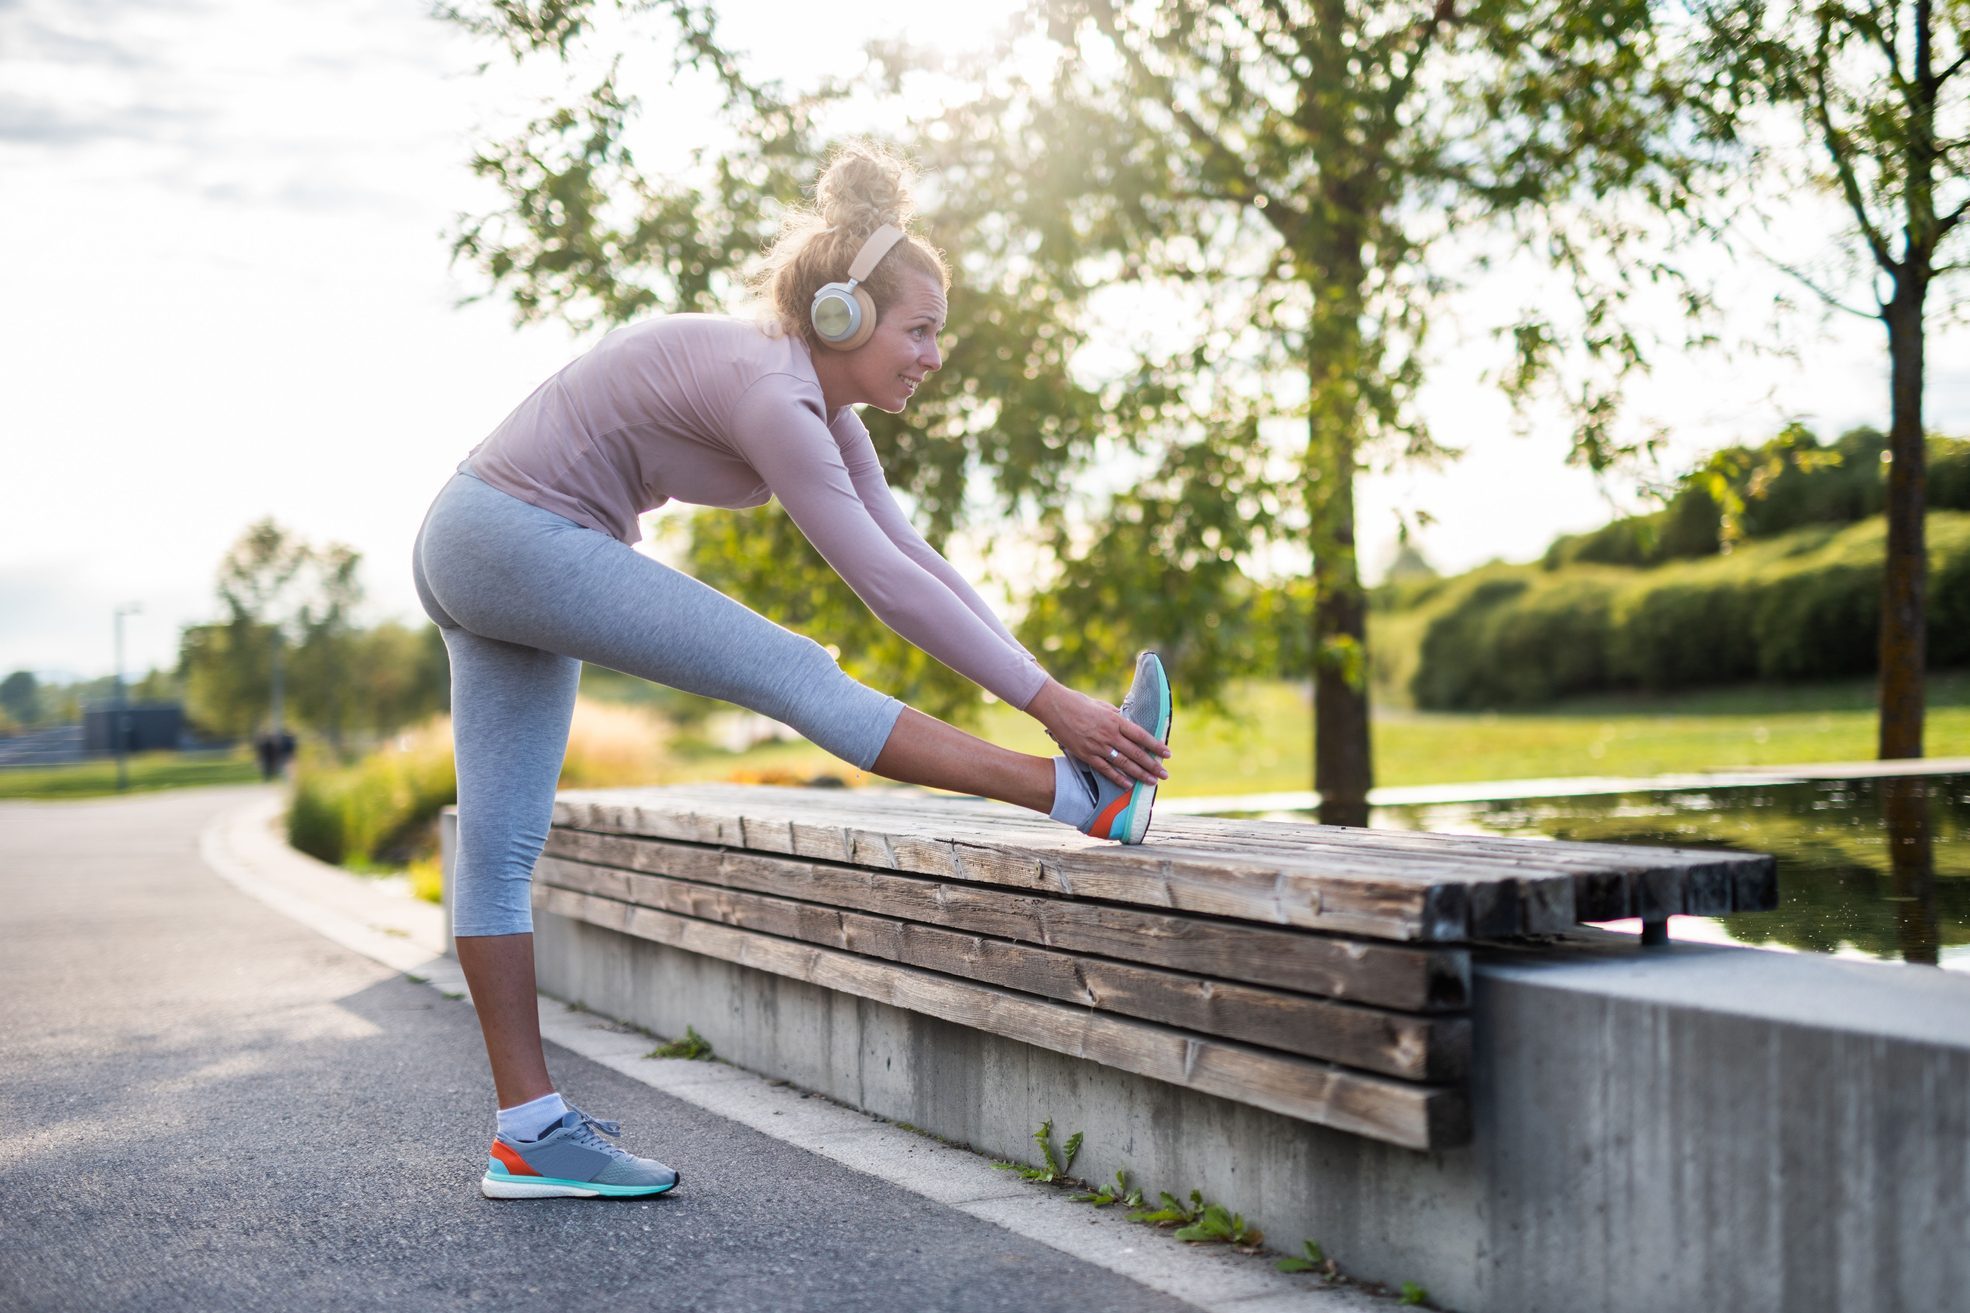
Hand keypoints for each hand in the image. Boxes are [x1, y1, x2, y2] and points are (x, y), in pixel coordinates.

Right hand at [1027, 678, 1170, 789]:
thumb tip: (1128, 723)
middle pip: (1135, 753)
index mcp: (1115, 720)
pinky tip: (1128, 784)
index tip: (1167, 754)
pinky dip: (1117, 778)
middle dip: (1152, 765)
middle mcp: (1109, 734)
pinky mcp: (1086, 755)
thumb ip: (1116, 717)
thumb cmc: (1079, 703)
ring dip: (1139, 774)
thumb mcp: (1102, 706)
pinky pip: (1105, 769)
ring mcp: (1097, 746)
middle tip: (1165, 774)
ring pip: (1123, 763)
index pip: (1141, 736)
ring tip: (1152, 781)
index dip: (1155, 746)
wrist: (1056, 707)